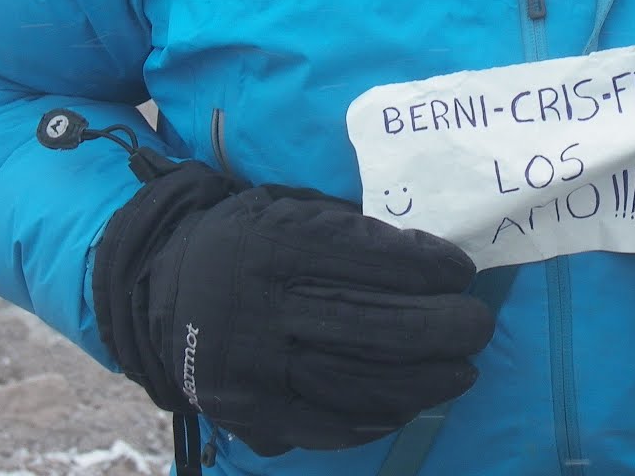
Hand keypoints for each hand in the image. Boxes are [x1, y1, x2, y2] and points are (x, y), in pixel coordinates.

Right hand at [94, 165, 494, 454]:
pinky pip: (328, 426)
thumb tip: (429, 258)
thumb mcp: (285, 207)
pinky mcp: (249, 414)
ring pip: (356, 387)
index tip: (461, 270)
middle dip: (439, 330)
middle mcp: (257, 310)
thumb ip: (347, 229)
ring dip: (423, 383)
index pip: (364, 259)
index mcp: (268, 246)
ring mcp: (250, 371)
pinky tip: (409, 401)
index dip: (424, 268)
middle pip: (369, 329)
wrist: (155, 287)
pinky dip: (378, 416)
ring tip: (462, 370)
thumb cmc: (244, 237)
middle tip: (478, 325)